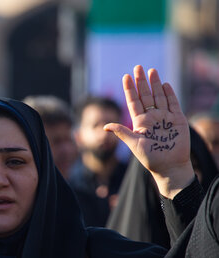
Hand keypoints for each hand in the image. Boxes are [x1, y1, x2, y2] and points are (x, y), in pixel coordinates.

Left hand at [105, 65, 193, 197]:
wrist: (169, 166)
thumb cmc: (150, 158)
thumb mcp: (134, 144)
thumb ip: (121, 132)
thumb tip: (104, 126)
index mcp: (139, 122)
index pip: (133, 102)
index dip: (129, 89)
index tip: (125, 76)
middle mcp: (151, 117)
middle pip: (145, 95)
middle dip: (141, 81)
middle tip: (138, 66)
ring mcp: (164, 117)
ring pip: (158, 96)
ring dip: (155, 83)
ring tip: (151, 71)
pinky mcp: (177, 119)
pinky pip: (172, 103)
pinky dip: (169, 93)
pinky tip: (164, 84)